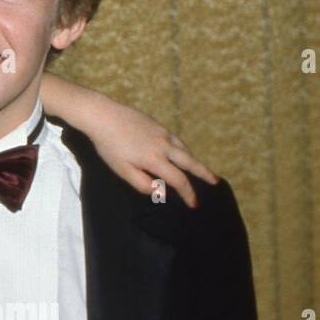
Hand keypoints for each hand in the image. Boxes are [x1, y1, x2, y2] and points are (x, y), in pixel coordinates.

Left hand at [88, 98, 218, 207]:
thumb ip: (142, 183)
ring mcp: (163, 133)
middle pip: (190, 162)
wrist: (103, 115)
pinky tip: (180, 152)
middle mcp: (164, 145)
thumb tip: (163, 193)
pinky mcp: (158, 125)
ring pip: (184, 149)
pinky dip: (183, 149)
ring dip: (194, 161)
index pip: (179, 180)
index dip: (188, 194)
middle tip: (215, 182)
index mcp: (155, 159)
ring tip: (199, 170)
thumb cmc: (109, 146)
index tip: (194, 204)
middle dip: (204, 174)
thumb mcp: (122, 169)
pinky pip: (177, 140)